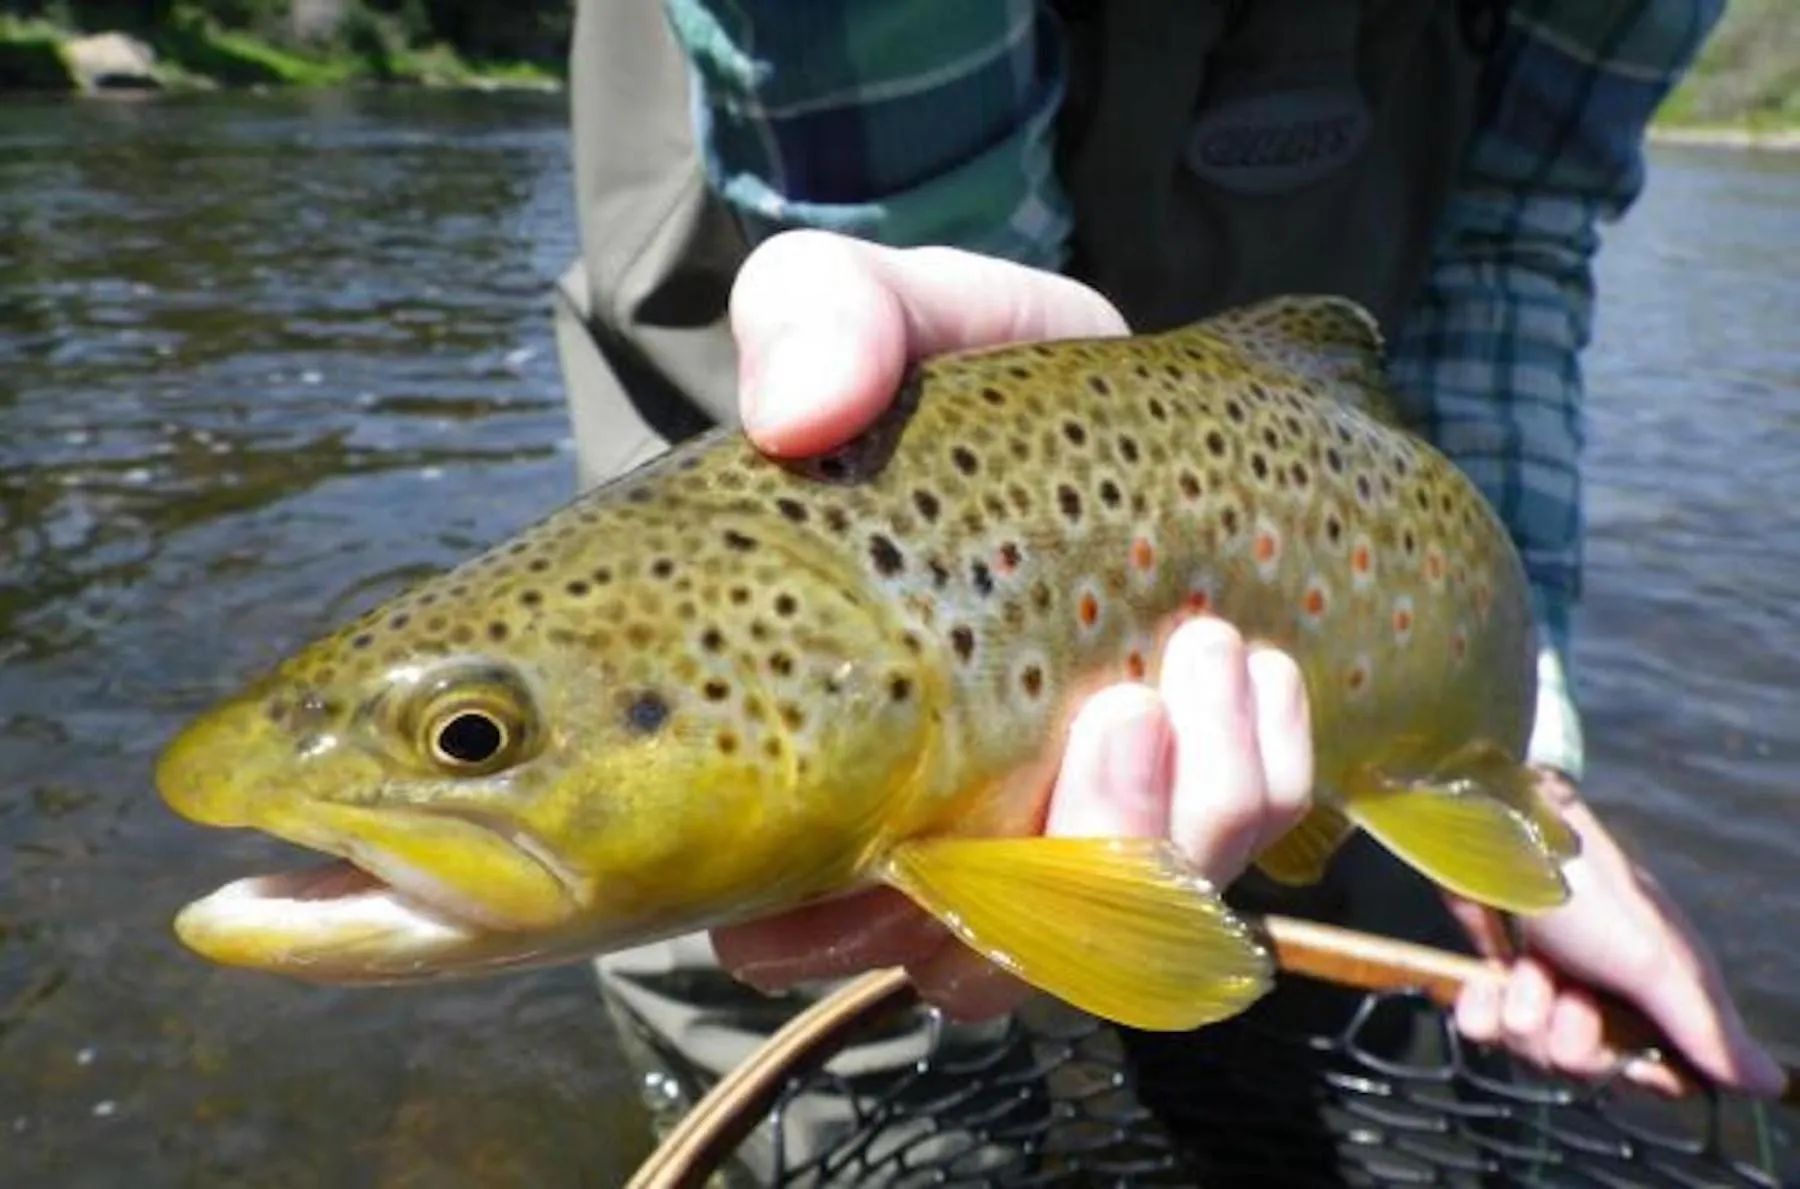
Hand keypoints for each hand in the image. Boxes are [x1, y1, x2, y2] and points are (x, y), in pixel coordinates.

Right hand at [711, 230, 1315, 1019]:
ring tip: (1214, 654)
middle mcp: (922, 830)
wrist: (1093, 388)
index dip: (834, 925)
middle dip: (1076, 865)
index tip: (914, 827)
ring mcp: (1050, 829)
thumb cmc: (948, 375)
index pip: (786, 927)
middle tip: (1129, 706)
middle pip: (979, 967)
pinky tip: (1270, 676)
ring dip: (1185, 824)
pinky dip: (1262, 793)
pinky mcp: (1164, 809)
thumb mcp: (870, 307)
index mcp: (806, 752)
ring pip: (1116, 939)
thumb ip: (819, 320)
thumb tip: (803, 409)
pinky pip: (1227, 873)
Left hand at [1449, 770, 1785, 1097]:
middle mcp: (1604, 993)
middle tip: (1569, 997)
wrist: (1493, 834)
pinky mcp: (1494, 974)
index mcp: (1657, 992)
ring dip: (1524, 1013)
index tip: (1633, 1066)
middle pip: (1590, 1069)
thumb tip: (1773, 1084)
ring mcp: (1547, 984)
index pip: (1662, 1072)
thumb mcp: (1653, 961)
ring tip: (1527, 969)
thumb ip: (1704, 1028)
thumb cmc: (1582, 892)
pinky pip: (1482, 1027)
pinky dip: (1479, 1006)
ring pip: (1532, 1050)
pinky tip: (1484, 979)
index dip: (1644, 1077)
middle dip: (1572, 1042)